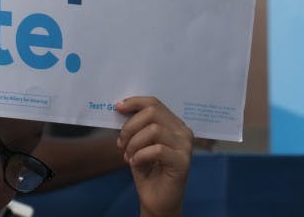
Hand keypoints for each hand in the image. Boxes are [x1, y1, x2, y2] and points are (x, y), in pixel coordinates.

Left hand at [114, 97, 192, 216]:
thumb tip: (121, 107)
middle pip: (153, 113)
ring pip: (154, 130)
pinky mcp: (183, 162)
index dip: (134, 102)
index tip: (118, 108)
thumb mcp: (138, 143)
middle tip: (121, 143)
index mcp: (173, 124)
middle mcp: (183, 132)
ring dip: (134, 143)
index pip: (154, 103)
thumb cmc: (148, 171)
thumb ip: (136, 126)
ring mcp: (185, 146)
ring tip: (128, 156)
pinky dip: (141, 155)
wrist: (157, 200)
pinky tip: (135, 163)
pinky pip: (157, 149)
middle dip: (130, 127)